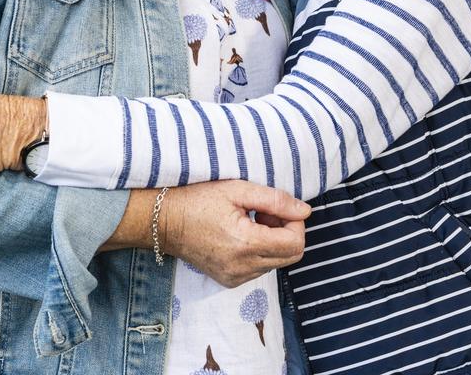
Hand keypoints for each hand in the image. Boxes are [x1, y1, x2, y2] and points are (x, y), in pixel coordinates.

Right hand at [161, 180, 309, 286]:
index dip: (295, 222)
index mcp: (246, 244)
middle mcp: (242, 268)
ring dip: (273, 240)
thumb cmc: (198, 199)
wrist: (164, 221)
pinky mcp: (229, 281)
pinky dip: (260, 251)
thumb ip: (275, 199)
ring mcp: (235, 278)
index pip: (295, 244)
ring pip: (276, 263)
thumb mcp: (237, 189)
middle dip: (287, 231)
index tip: (278, 206)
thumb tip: (305, 210)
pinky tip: (242, 233)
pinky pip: (259, 268)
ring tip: (251, 219)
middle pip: (291, 257)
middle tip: (266, 211)